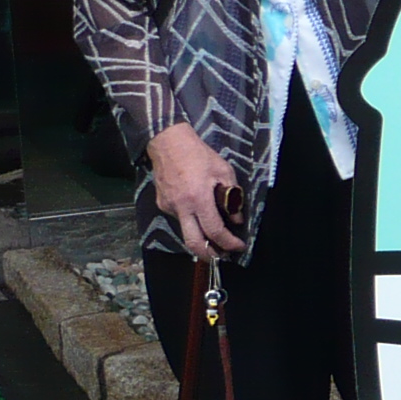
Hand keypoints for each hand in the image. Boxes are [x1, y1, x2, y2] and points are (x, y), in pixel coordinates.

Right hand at [147, 121, 244, 258]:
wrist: (168, 143)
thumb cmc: (199, 155)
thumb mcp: (223, 171)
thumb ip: (232, 196)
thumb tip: (236, 219)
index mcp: (198, 200)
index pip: (214, 231)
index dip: (228, 243)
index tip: (239, 247)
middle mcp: (181, 208)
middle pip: (194, 244)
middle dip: (209, 255)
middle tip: (223, 256)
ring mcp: (169, 207)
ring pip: (186, 231)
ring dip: (201, 236)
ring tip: (215, 233)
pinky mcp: (162, 204)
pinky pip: (179, 219)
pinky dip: (191, 220)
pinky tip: (199, 212)